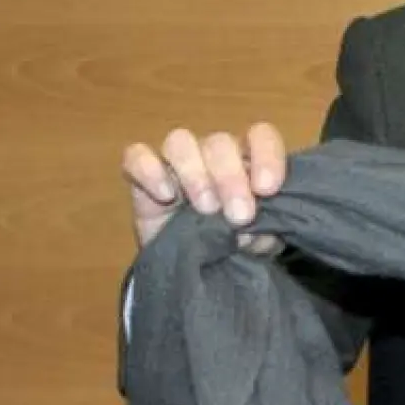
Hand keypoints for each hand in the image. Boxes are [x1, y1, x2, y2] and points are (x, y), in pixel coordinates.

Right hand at [122, 122, 287, 254]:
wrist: (194, 268)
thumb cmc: (236, 243)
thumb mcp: (260, 242)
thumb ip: (265, 232)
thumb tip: (252, 231)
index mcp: (249, 160)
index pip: (261, 136)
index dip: (266, 156)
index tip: (267, 189)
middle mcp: (214, 154)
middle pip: (220, 142)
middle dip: (231, 178)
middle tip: (240, 216)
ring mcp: (176, 163)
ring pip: (180, 141)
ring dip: (194, 173)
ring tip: (206, 208)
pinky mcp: (141, 177)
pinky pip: (137, 156)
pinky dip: (149, 171)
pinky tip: (165, 196)